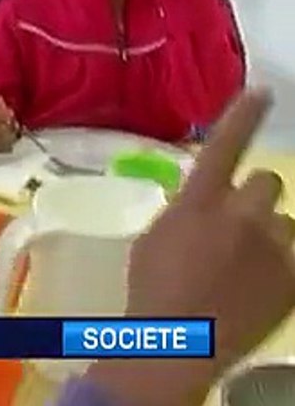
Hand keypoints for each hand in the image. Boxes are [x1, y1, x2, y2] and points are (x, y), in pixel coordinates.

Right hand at [86, 89, 294, 405]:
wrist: (180, 343)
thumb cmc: (152, 291)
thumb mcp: (154, 240)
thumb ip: (184, 213)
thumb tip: (201, 204)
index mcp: (198, 202)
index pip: (224, 146)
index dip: (243, 115)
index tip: (263, 90)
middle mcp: (241, 214)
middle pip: (268, 182)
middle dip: (255, 200)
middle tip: (239, 227)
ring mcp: (273, 246)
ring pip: (285, 222)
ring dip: (270, 236)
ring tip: (247, 268)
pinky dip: (280, 267)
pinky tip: (257, 288)